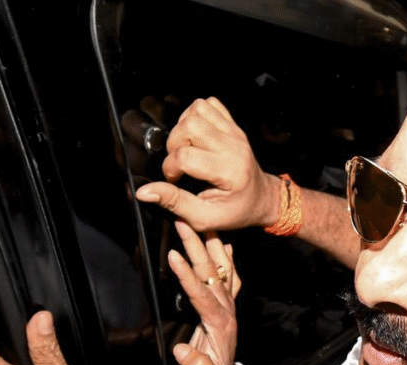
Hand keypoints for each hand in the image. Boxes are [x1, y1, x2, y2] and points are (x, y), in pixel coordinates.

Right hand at [135, 97, 282, 231]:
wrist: (262, 198)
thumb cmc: (235, 211)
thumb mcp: (205, 218)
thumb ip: (174, 203)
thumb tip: (143, 192)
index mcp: (229, 171)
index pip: (186, 156)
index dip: (170, 168)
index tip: (175, 179)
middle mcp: (234, 147)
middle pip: (190, 125)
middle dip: (174, 143)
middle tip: (179, 161)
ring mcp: (235, 132)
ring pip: (198, 109)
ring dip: (183, 126)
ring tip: (186, 147)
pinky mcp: (234, 125)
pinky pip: (209, 104)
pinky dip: (195, 115)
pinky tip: (196, 136)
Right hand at [169, 221, 241, 364]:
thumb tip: (182, 352)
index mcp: (218, 325)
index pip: (202, 295)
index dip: (187, 276)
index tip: (174, 256)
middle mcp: (227, 311)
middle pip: (213, 273)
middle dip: (197, 247)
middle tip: (183, 224)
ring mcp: (229, 306)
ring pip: (222, 269)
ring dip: (211, 245)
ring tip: (201, 221)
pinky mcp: (227, 305)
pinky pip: (230, 277)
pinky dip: (226, 257)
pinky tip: (222, 242)